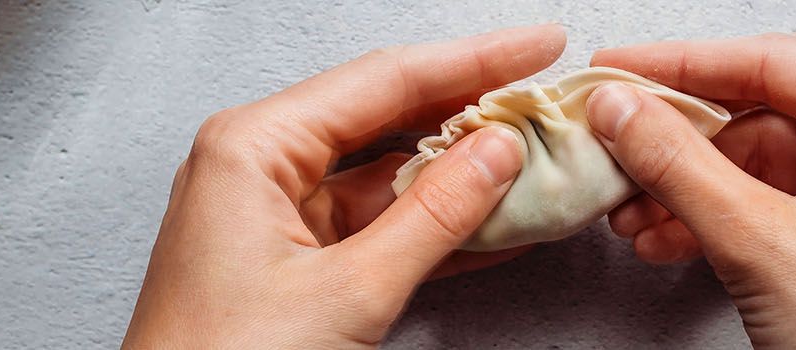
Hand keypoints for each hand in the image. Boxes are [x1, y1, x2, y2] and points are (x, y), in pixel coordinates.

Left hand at [122, 25, 564, 347]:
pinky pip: (379, 223)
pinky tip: (494, 221)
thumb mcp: (348, 292)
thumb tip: (496, 153)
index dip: (473, 60)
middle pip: (387, 114)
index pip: (384, 80)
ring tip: (534, 158)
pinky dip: (436, 225)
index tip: (536, 46)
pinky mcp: (295, 259)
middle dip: (471, 108)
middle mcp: (260, 165)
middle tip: (542, 94)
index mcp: (253, 147)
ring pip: (389, 173)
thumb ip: (433, 217)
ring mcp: (277, 213)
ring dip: (462, 172)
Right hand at [585, 33, 795, 347]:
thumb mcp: (765, 245)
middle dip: (682, 137)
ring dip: (689, 185)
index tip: (620, 68)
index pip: (778, 63)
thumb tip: (625, 109)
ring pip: (760, 159)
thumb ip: (682, 166)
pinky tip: (665, 235)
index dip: (684, 66)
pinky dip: (717, 216)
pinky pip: (773, 200)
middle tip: (616, 132)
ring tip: (631, 205)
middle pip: (766, 108)